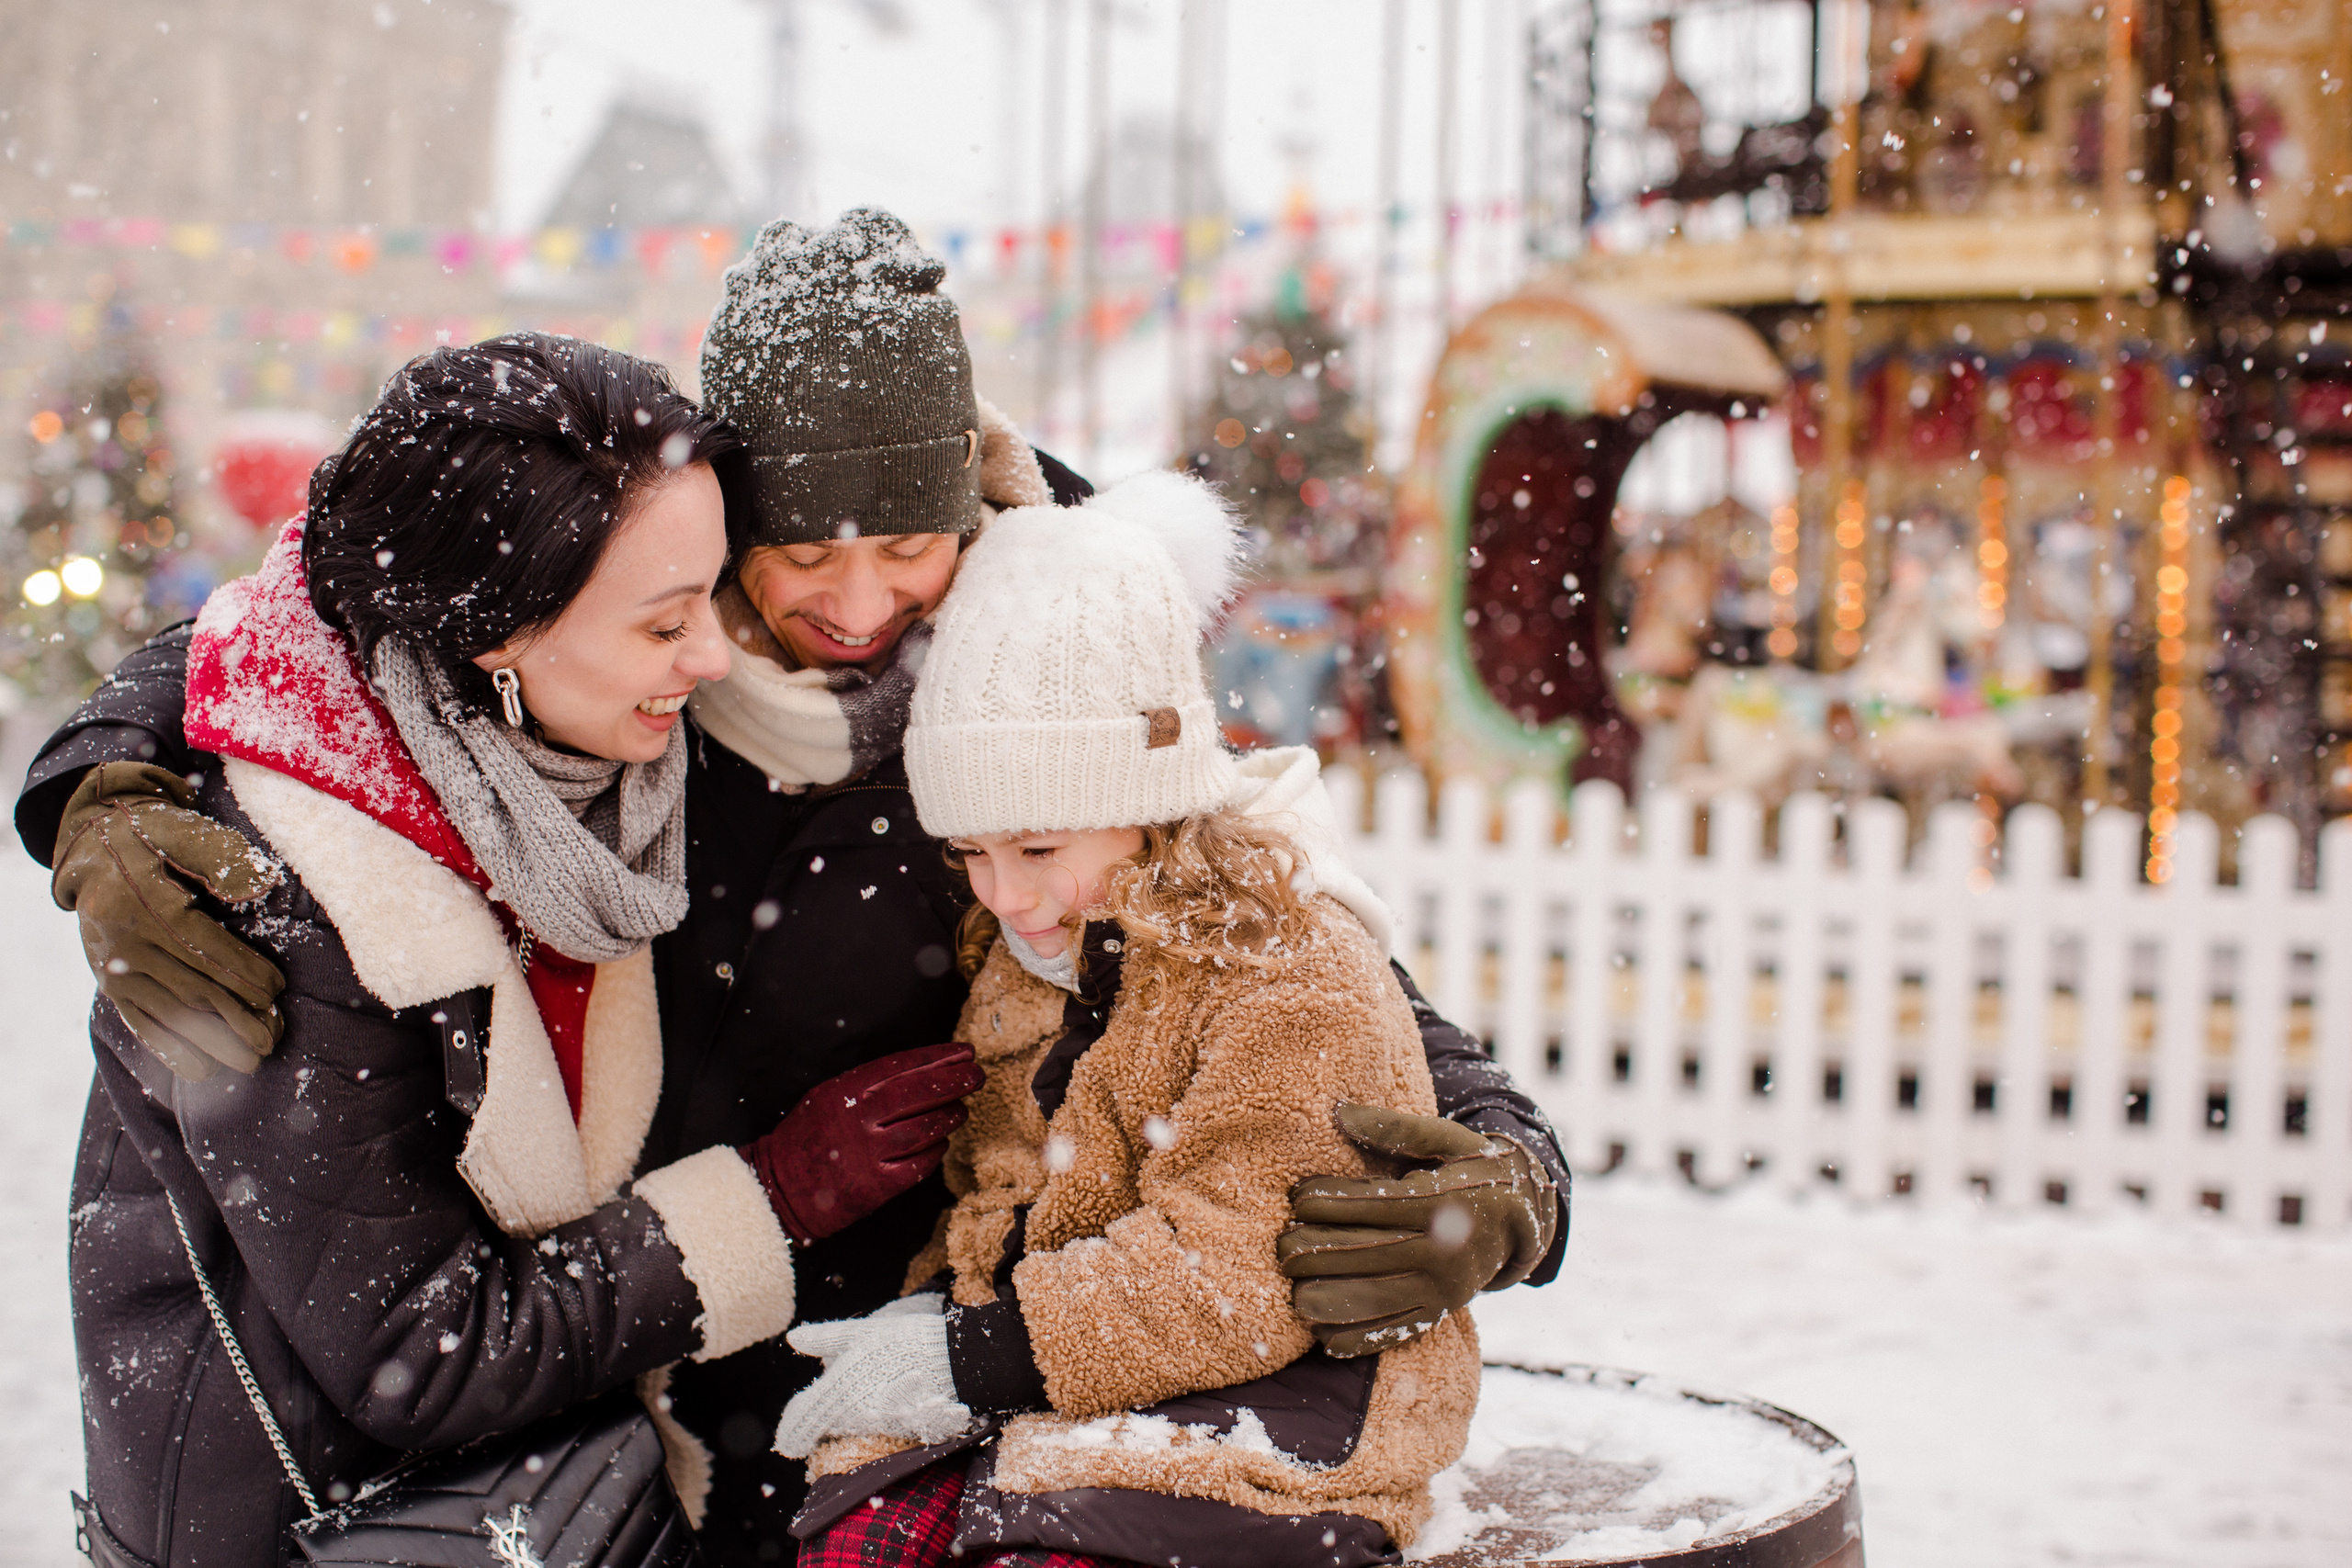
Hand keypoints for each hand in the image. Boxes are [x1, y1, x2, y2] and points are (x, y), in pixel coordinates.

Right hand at [51, 762, 284, 1080]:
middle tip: (273, 1038)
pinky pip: (140, 1022)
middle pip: (190, 988)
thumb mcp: (184, 832)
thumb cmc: (154, 838)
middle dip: (237, 1018)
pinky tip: (202, 1069)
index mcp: (145, 904)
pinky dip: (170, 1049)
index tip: (276, 990)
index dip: (242, 973)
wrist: (95, 850)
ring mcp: (113, 968)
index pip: (203, 949)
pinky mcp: (109, 985)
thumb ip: (222, 856)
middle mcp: (124, 942)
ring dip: (212, 1043)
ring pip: (169, 1014)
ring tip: (251, 1061)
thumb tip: (261, 885)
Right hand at [741, 1042, 984, 1245]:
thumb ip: (866, 1085)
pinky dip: (935, 1151)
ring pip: (923, 1129)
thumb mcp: (826, 1097)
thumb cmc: (805, 1140)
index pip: (900, 1067)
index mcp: (844, 1092)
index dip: (936, 1057)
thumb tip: (917, 1072)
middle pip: (917, 1094)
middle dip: (953, 1081)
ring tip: (962, 1108)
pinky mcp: (876, 1187)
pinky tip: (942, 1142)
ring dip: (949, 1116)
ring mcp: (868, 1154)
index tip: (963, 1051)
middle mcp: (858, 1120)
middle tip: (977, 1074)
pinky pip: (918, 1166)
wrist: (778, 1189)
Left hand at [773, 1294, 970, 1457]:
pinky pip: (868, 1429)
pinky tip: (873, 1403)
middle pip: (823, 1429)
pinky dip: (864, 1422)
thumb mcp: (861, 1332)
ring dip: (840, 1423)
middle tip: (812, 1422)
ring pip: (845, 1429)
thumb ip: (825, 1338)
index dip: (791, 1433)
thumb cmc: (904, 1340)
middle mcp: (851, 1415)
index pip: (802, 1422)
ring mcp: (874, 1425)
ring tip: (847, 1403)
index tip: (785, 1442)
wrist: (953, 1362)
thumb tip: (793, 1337)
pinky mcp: (895, 1429)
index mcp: (837, 1392)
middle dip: (816, 1426)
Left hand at [1277, 1104, 1559, 1358]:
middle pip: (1370, 1254)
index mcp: (1443, 1202)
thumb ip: (1396, 1127)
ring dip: (1330, 1300)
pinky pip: (1395, 1333)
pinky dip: (1357, 1339)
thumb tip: (1339, 1113)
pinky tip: (1322, 1335)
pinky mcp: (1439, 1313)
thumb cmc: (1472, 1168)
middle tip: (1282, 1249)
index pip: (1376, 1205)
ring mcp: (1443, 1289)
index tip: (1297, 1198)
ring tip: (1293, 1294)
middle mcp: (1445, 1250)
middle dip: (1319, 1252)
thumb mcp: (1446, 1138)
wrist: (1522, 1217)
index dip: (1331, 1202)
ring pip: (1378, 1300)